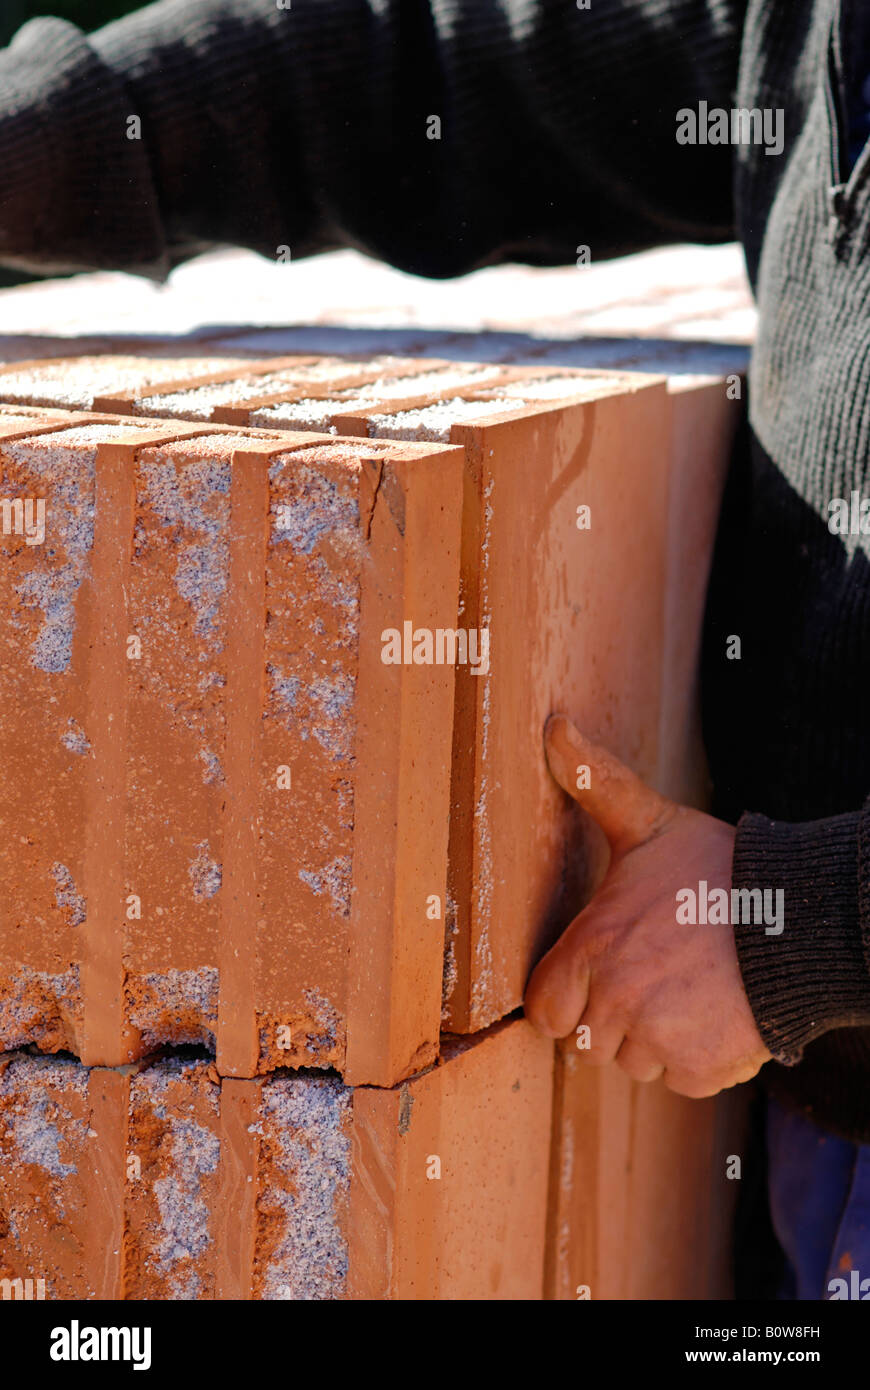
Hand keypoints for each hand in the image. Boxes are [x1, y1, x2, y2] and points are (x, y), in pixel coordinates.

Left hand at [524, 715, 770, 1096]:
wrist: (801, 918)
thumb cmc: (718, 869)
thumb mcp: (650, 821)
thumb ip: (595, 782)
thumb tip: (553, 726)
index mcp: (590, 946)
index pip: (545, 1009)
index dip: (568, 997)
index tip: (599, 975)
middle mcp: (613, 1000)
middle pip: (588, 1040)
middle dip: (614, 1016)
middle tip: (656, 973)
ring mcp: (655, 1038)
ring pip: (633, 1063)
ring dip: (654, 1039)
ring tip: (690, 988)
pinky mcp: (697, 1069)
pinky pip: (678, 1079)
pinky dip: (696, 1059)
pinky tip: (716, 1012)